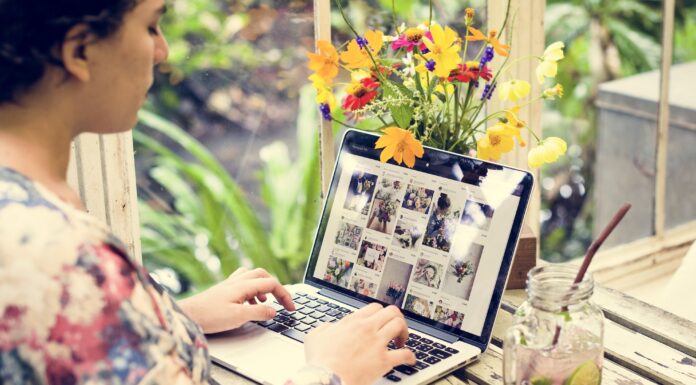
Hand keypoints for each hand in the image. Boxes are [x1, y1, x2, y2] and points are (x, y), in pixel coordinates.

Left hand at [178, 267, 294, 332]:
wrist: (187, 314)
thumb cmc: (209, 316)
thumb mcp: (238, 317)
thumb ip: (258, 312)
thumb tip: (274, 310)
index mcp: (243, 285)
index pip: (271, 283)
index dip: (284, 295)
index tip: (291, 308)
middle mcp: (237, 281)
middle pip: (264, 275)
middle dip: (276, 287)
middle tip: (282, 301)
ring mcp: (230, 284)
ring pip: (253, 277)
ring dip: (264, 287)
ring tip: (266, 303)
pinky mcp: (223, 290)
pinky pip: (243, 283)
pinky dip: (252, 291)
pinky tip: (249, 303)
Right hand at [304, 303, 415, 384]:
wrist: (326, 378)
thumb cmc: (320, 361)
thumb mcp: (315, 336)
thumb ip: (326, 327)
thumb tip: (331, 327)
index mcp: (353, 322)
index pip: (374, 307)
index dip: (380, 313)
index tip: (381, 320)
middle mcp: (367, 329)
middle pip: (391, 312)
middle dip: (396, 318)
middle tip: (395, 328)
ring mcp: (377, 343)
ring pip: (399, 325)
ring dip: (404, 332)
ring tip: (401, 341)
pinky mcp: (383, 360)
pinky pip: (404, 354)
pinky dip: (410, 356)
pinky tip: (410, 359)